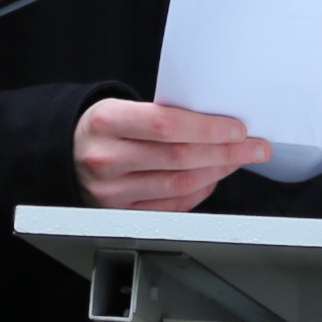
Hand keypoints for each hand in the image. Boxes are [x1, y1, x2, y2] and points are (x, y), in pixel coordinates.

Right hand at [77, 99, 269, 212]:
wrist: (67, 154)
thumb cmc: (103, 128)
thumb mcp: (121, 107)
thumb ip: (161, 115)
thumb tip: (218, 124)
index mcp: (106, 122)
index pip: (166, 125)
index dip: (208, 129)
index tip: (238, 129)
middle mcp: (106, 159)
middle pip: (179, 158)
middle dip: (226, 152)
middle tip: (254, 147)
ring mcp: (112, 192)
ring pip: (180, 184)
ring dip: (217, 172)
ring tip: (237, 161)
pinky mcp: (121, 213)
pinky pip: (172, 206)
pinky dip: (199, 193)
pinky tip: (212, 178)